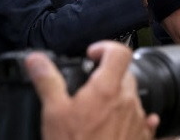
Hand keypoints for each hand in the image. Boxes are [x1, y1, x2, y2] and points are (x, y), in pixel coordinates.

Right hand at [25, 41, 158, 139]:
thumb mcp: (54, 113)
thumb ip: (48, 81)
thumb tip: (36, 60)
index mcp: (108, 89)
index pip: (120, 52)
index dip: (106, 47)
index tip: (92, 56)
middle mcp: (128, 101)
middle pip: (125, 75)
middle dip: (108, 77)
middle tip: (89, 89)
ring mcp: (138, 119)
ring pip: (131, 98)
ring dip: (117, 100)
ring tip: (96, 114)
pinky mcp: (143, 136)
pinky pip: (143, 120)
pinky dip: (130, 118)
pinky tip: (117, 126)